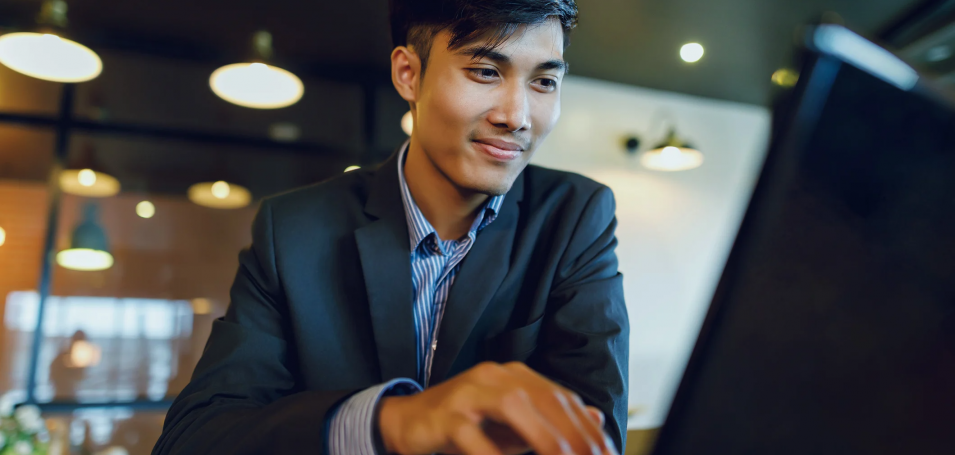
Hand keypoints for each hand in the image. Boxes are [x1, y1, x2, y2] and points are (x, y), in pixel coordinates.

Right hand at [378, 361, 616, 454]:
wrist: (406, 422)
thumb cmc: (464, 426)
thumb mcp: (511, 427)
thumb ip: (549, 423)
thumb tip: (594, 419)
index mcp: (514, 376)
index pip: (562, 398)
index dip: (587, 428)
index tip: (606, 453)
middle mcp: (494, 377)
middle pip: (544, 399)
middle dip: (573, 435)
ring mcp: (468, 392)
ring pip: (513, 406)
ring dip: (543, 437)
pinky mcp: (444, 415)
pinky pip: (471, 434)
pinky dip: (491, 453)